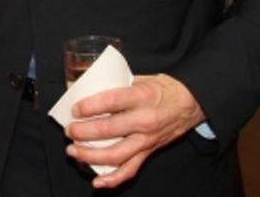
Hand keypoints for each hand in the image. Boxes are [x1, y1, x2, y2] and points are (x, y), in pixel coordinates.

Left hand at [65, 74, 204, 188]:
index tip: (75, 109)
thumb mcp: (141, 79)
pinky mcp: (149, 152)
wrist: (190, 103)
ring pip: (116, 154)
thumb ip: (117, 83)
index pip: (111, 102)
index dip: (89, 107)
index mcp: (142, 97)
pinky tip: (97, 181)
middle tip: (69, 130)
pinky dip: (112, 179)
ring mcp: (147, 140)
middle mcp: (144, 120)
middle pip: (109, 130)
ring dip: (90, 156)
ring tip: (73, 151)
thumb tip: (88, 86)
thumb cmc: (163, 89)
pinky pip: (130, 170)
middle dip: (83, 132)